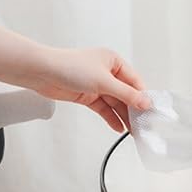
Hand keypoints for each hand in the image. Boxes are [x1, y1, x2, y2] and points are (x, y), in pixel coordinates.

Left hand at [31, 47, 149, 131]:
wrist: (42, 72)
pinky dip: (111, 117)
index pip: (135, 81)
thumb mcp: (104, 81)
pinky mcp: (88, 95)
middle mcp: (107, 72)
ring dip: (123, 116)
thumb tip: (145, 102)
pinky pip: (104, 108)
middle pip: (126, 94)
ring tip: (132, 130)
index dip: (142, 96)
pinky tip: (118, 127)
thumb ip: (127, 94)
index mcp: (114, 61)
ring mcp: (97, 84)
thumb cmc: (69, 66)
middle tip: (142, 124)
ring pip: (115, 103)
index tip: (149, 111)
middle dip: (133, 109)